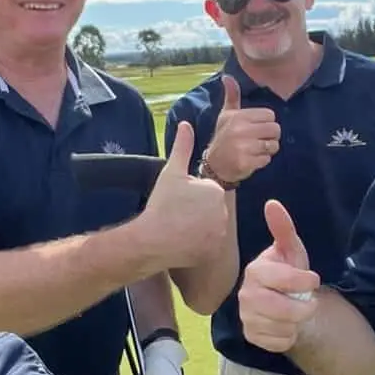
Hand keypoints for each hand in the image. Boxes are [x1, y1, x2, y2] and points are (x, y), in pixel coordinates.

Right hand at [139, 121, 228, 268]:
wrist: (152, 239)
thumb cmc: (161, 204)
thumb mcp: (170, 172)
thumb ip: (182, 147)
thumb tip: (186, 124)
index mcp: (214, 190)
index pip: (205, 192)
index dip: (189, 196)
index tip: (176, 202)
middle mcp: (223, 210)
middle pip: (209, 210)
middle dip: (195, 212)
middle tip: (176, 216)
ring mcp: (220, 232)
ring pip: (209, 227)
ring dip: (197, 228)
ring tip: (177, 229)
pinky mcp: (215, 250)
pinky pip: (208, 245)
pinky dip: (198, 245)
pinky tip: (182, 242)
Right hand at [203, 75, 279, 184]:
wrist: (214, 165)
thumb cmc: (223, 137)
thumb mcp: (226, 115)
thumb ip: (232, 96)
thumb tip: (227, 76)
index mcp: (238, 117)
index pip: (270, 115)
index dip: (265, 122)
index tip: (255, 128)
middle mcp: (240, 130)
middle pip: (275, 129)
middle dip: (270, 136)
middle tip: (258, 140)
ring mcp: (243, 147)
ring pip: (273, 145)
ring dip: (267, 150)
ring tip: (255, 150)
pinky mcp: (246, 163)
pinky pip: (267, 159)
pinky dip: (262, 161)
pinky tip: (251, 160)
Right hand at [238, 200, 320, 352]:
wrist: (283, 302)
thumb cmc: (287, 273)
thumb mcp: (291, 251)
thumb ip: (283, 229)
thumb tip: (272, 203)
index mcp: (255, 271)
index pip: (281, 279)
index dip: (301, 281)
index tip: (314, 279)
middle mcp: (245, 294)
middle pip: (281, 309)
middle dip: (302, 308)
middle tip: (309, 301)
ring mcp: (246, 316)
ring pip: (281, 327)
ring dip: (296, 322)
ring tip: (295, 311)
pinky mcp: (251, 336)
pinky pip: (277, 342)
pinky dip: (288, 336)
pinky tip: (285, 325)